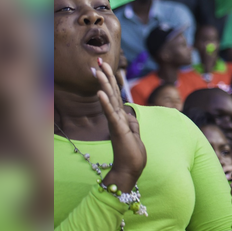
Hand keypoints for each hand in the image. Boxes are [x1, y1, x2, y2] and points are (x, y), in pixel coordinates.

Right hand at [95, 57, 145, 191]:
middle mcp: (115, 117)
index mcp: (119, 117)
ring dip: (104, 84)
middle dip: (105, 76)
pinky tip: (101, 93)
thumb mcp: (133, 132)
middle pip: (110, 92)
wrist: (130, 169)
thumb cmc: (131, 152)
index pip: (115, 94)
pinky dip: (106, 103)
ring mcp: (115, 123)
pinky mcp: (117, 130)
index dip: (111, 80)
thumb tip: (128, 112)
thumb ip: (130, 120)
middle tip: (99, 61)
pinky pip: (111, 114)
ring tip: (98, 71)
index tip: (106, 66)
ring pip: (109, 100)